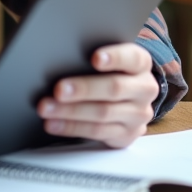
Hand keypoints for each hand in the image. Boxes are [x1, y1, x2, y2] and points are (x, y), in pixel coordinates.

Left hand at [36, 43, 158, 148]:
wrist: (131, 100)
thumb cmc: (112, 72)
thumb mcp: (111, 60)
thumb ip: (96, 58)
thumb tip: (61, 57)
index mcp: (141, 64)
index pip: (132, 58)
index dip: (114, 57)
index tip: (95, 58)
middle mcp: (144, 89)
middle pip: (114, 88)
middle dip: (83, 89)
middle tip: (58, 89)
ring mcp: (138, 114)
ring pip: (103, 113)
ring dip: (71, 112)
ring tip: (47, 108)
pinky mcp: (127, 135)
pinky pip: (97, 132)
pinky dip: (71, 127)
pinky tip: (54, 123)